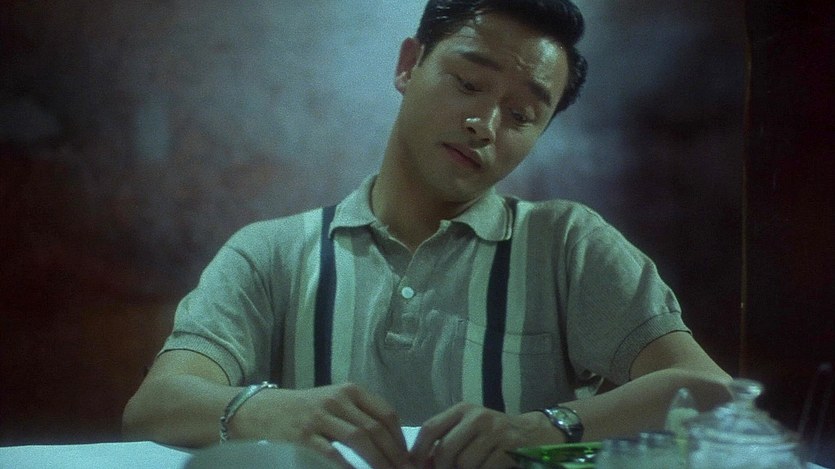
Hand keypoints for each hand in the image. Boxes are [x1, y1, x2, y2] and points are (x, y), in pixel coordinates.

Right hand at [234, 382, 411, 468]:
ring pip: (358, 438)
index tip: (407, 456)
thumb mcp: (337, 402)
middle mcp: (339, 399)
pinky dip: (347, 465)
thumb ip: (361, 414)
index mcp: (351, 390)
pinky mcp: (305, 432)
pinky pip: (331, 451)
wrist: (269, 409)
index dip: (400, 437)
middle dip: (394, 453)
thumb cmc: (308, 408)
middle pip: (375, 428)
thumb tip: (392, 440)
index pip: (385, 413)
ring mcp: (321, 415)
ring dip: (377, 460)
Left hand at [410, 403, 562, 468]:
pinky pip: (484, 468)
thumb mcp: (468, 428)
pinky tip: (486, 468)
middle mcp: (477, 416)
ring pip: (464, 463)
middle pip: (445, 449)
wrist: (532, 434)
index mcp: (462, 409)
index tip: (415, 465)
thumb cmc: (493, 434)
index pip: (430, 428)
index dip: (419, 451)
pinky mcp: (509, 447)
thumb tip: (419, 462)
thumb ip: (446, 439)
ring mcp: (495, 431)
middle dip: (442, 468)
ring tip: (471, 468)